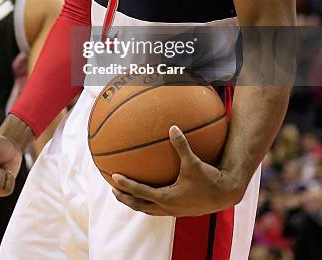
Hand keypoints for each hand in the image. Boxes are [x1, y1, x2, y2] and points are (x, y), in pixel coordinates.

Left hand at [111, 126, 243, 216]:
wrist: (225, 195)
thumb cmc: (209, 178)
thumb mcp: (194, 162)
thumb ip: (181, 145)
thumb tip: (172, 127)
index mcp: (167, 198)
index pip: (140, 192)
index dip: (127, 185)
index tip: (114, 177)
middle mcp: (168, 207)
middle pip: (140, 206)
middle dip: (126, 198)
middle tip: (114, 190)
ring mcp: (173, 211)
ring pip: (148, 210)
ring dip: (136, 202)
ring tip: (126, 194)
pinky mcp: (179, 211)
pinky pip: (158, 208)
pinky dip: (149, 201)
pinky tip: (150, 191)